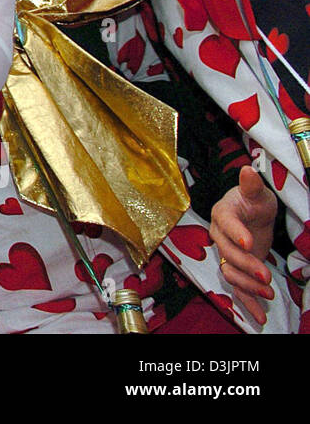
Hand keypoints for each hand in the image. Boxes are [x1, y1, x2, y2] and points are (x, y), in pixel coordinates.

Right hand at [209, 165, 277, 324]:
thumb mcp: (256, 193)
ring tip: (268, 293)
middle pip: (226, 252)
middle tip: (265, 275)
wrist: (251, 216)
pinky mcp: (234, 268)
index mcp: (222, 213)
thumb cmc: (252, 202)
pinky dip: (246, 302)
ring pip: (229, 272)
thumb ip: (251, 185)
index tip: (249, 243)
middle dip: (245, 265)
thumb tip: (248, 170)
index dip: (236, 234)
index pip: (225, 224)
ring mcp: (225, 253)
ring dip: (246, 285)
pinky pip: (235, 287)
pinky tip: (259, 316)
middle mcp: (218, 234)